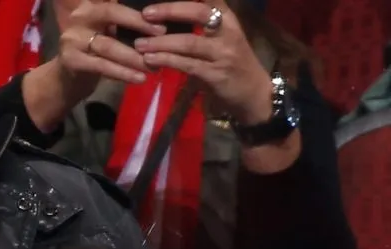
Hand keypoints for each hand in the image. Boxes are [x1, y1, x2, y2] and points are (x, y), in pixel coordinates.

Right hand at [56, 0, 166, 102]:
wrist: (68, 78)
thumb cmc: (94, 52)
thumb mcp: (107, 32)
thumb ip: (125, 25)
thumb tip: (160, 23)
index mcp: (91, 7)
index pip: (116, 5)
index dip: (138, 15)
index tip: (162, 27)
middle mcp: (79, 17)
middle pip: (110, 16)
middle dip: (138, 26)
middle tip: (160, 42)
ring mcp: (71, 39)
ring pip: (108, 46)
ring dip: (133, 57)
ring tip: (153, 67)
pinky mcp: (70, 60)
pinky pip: (101, 66)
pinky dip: (122, 73)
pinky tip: (138, 79)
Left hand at [133, 1, 274, 123]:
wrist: (253, 94)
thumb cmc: (231, 63)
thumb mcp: (221, 38)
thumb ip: (200, 26)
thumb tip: (164, 18)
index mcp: (228, 19)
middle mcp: (228, 32)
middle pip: (199, 13)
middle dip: (170, 10)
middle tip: (145, 14)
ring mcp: (223, 54)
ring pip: (189, 42)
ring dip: (161, 42)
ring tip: (139, 43)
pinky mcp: (216, 75)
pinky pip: (187, 65)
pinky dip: (166, 60)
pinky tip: (150, 60)